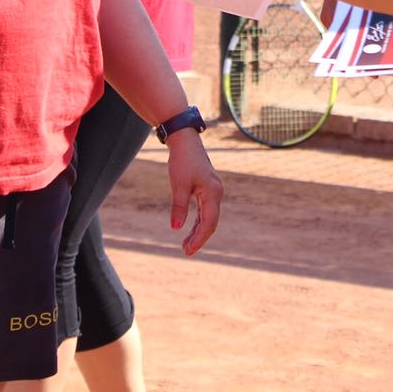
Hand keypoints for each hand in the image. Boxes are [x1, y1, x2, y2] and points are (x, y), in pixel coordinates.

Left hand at [165, 129, 222, 254]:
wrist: (185, 140)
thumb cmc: (182, 160)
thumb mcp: (178, 184)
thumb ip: (179, 207)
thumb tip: (176, 228)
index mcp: (212, 193)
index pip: (209, 222)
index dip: (199, 238)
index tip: (188, 250)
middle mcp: (216, 193)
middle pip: (211, 222)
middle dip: (199, 238)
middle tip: (185, 251)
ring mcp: (213, 191)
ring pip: (208, 217)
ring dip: (198, 231)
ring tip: (186, 245)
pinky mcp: (207, 189)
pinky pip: (205, 210)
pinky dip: (198, 222)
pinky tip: (189, 229)